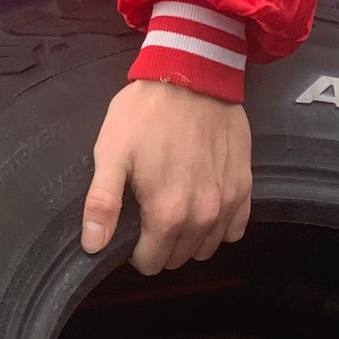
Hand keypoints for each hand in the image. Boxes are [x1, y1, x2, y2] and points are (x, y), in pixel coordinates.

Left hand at [81, 82, 252, 275]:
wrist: (193, 75)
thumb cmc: (147, 113)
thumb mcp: (111, 152)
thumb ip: (102, 204)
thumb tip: (93, 246)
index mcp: (167, 214)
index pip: (150, 262)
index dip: (135, 249)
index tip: (130, 225)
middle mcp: (203, 217)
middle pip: (177, 258)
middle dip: (160, 243)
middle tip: (148, 210)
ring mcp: (227, 203)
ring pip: (206, 247)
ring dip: (189, 238)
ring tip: (175, 206)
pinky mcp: (244, 187)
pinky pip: (234, 229)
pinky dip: (219, 226)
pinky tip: (203, 203)